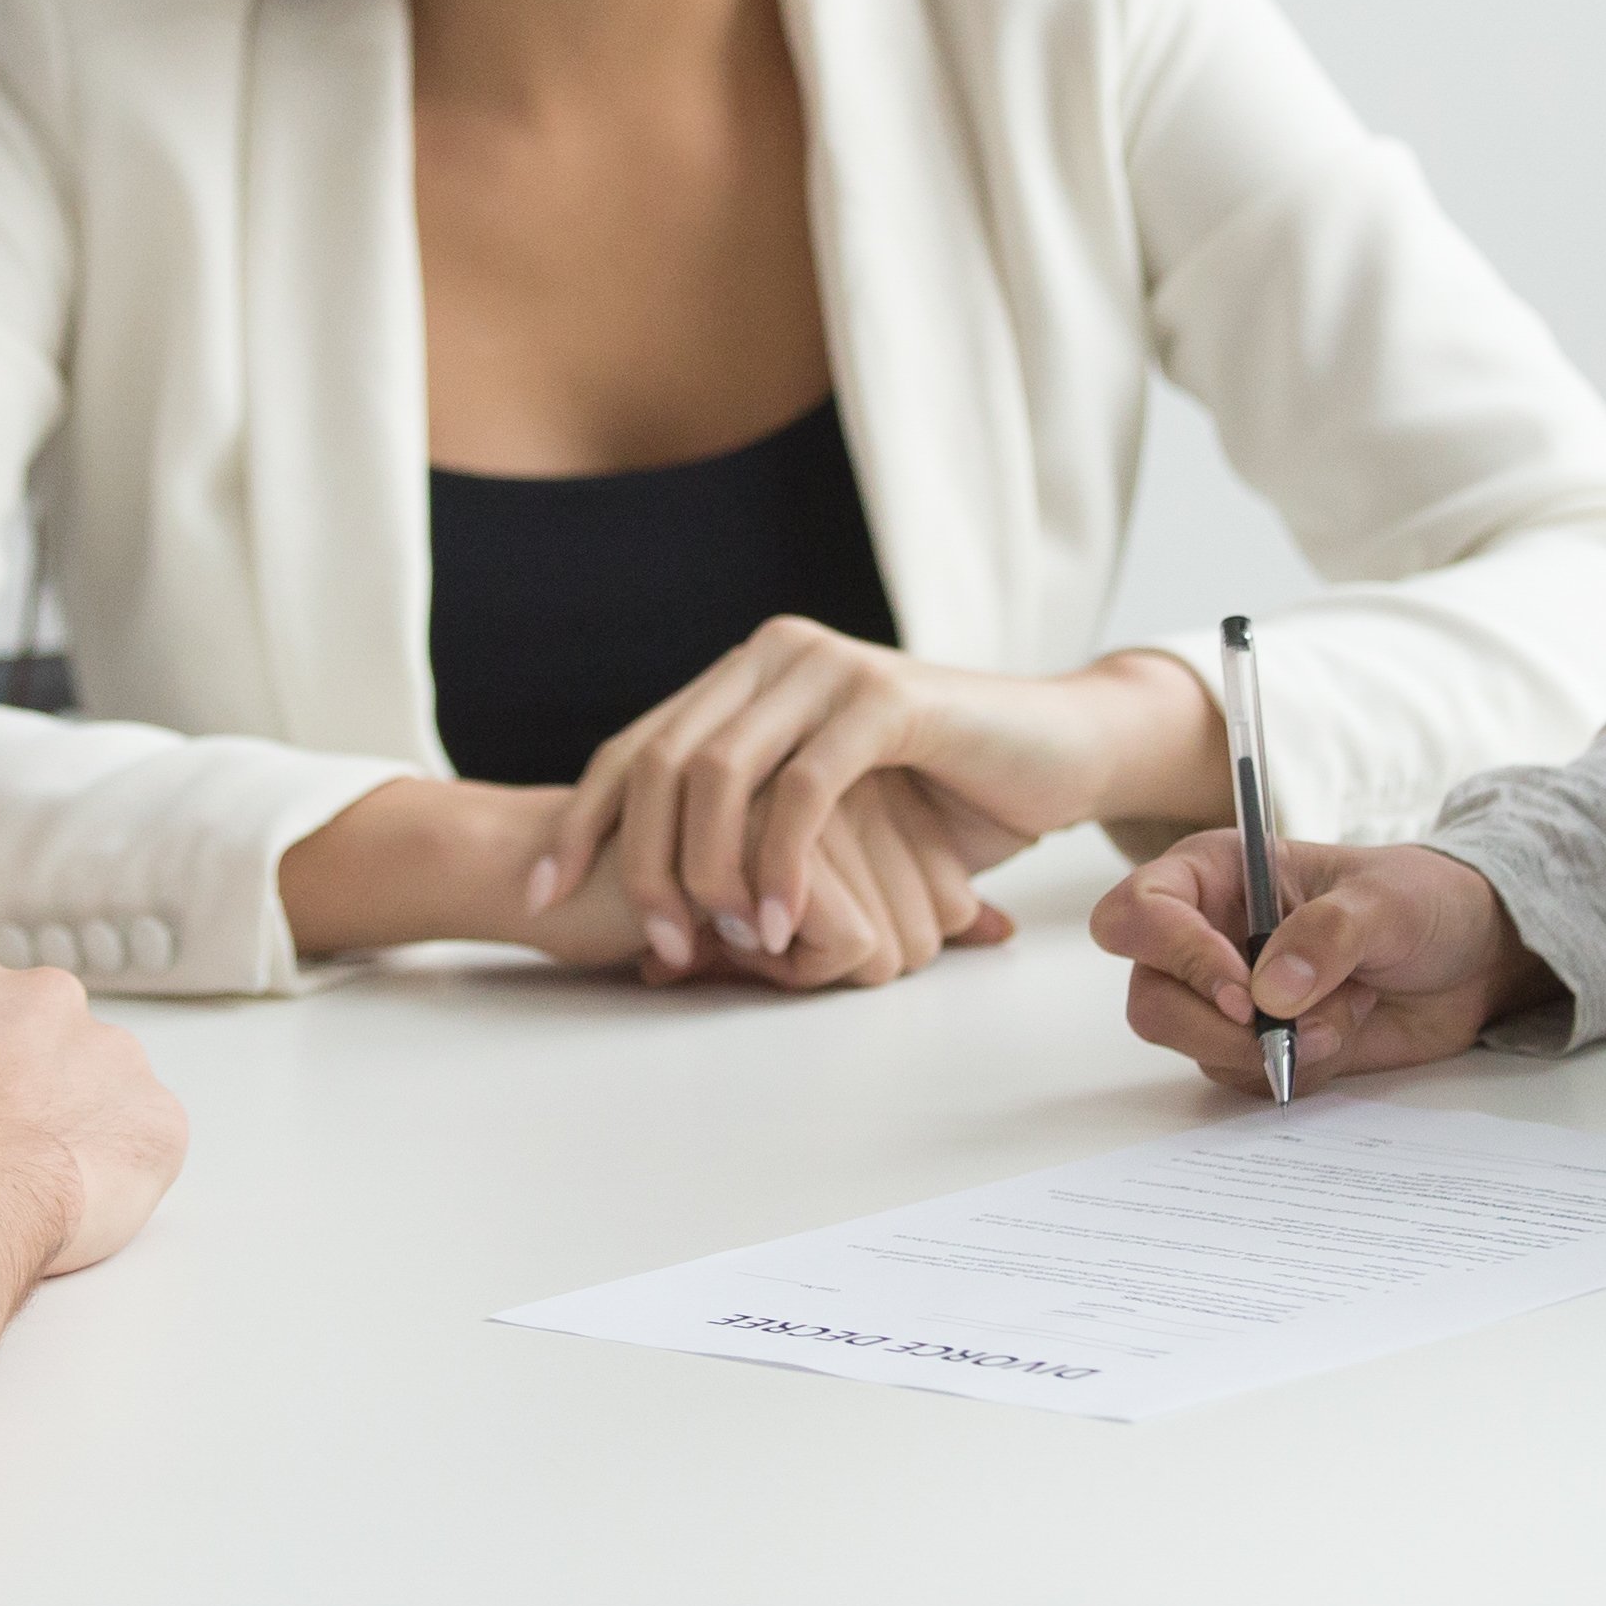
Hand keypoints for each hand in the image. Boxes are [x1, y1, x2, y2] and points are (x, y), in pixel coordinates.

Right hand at [0, 941, 187, 1277]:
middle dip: (13, 1092)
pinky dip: (117, 1174)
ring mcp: (111, 1053)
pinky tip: (76, 1206)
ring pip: (95, 1090)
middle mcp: (42, 996)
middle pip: (33, 1041)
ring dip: (68, 1129)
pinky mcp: (157, 1116)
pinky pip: (144, 1143)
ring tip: (24, 1188)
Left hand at [525, 626, 1217, 970]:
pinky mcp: (884, 697)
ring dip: (707, 871)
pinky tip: (785, 926)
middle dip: (639, 863)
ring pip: (717, 773)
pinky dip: (781, 866)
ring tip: (728, 944)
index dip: (581, 823)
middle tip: (661, 948)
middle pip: (659, 763)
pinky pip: (802, 789)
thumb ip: (749, 840)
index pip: (632, 749)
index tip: (544, 896)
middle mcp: (772, 658)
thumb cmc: (942, 802)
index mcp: (744, 678)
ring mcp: (826, 669)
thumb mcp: (825, 820)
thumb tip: (666, 931)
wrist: (1061, 753)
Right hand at [1092, 833, 1540, 1090]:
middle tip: (1286, 1030)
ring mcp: (1227, 998)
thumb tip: (1268, 994)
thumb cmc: (1423, 900)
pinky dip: (1298, 1070)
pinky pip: (1245, 1080)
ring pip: (1196, 1050)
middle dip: (1218, 1028)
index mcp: (1214, 873)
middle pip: (1151, 1000)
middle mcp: (1204, 936)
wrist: (1471, 960)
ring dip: (1275, 1049)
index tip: (1242, 993)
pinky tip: (1344, 1031)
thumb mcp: (1385, 901)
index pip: (1138, 914)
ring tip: (1347, 1012)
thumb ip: (1327, 936)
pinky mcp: (1257, 1047)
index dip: (1176, 956)